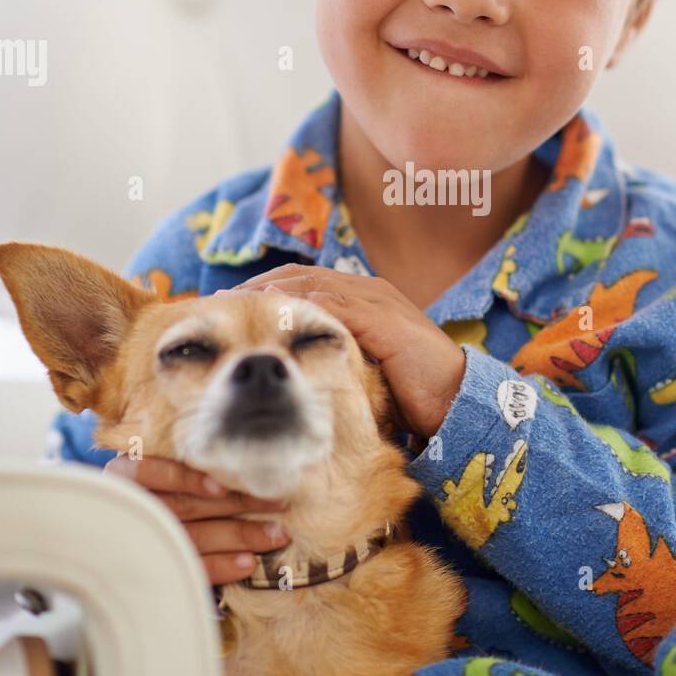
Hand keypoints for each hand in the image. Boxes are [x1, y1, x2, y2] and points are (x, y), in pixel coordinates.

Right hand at [103, 452, 290, 586]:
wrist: (121, 530)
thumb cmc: (153, 481)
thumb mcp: (156, 460)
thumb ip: (187, 456)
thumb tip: (240, 444)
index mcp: (123, 475)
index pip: (150, 473)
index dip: (186, 480)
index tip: (221, 487)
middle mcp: (131, 508)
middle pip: (185, 506)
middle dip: (236, 502)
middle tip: (279, 501)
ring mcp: (143, 543)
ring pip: (194, 537)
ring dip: (239, 535)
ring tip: (276, 534)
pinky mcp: (156, 569)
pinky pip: (192, 568)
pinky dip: (222, 566)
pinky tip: (249, 562)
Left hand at [225, 266, 465, 439]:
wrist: (456, 398)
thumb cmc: (411, 389)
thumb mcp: (363, 366)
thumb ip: (333, 355)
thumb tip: (290, 366)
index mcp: (362, 297)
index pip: (303, 282)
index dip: (265, 289)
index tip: (231, 305)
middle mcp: (367, 290)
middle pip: (299, 276)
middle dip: (256, 287)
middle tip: (219, 303)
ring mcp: (375, 300)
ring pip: (311, 286)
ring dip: (269, 295)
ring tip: (236, 307)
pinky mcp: (382, 318)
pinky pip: (334, 307)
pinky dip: (301, 308)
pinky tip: (273, 317)